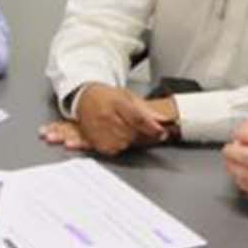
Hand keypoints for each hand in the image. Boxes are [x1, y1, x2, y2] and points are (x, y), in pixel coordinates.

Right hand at [58, 84, 172, 155]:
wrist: (84, 99)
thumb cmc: (107, 97)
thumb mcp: (128, 96)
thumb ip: (146, 109)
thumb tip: (163, 120)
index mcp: (116, 102)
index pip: (137, 118)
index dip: (152, 128)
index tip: (162, 132)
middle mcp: (106, 116)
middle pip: (133, 134)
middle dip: (143, 134)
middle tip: (143, 129)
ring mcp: (99, 130)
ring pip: (125, 144)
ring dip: (131, 140)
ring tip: (125, 129)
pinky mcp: (95, 142)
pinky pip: (115, 150)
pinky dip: (120, 145)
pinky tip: (116, 135)